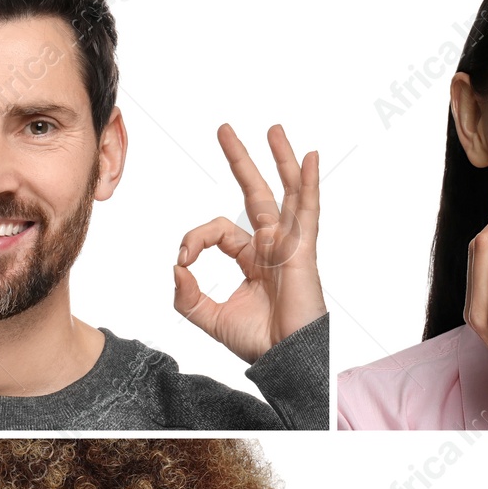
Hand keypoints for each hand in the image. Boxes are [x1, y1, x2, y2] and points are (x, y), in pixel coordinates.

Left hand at [174, 124, 323, 362]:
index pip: (218, 230)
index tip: (183, 260)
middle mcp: (272, 246)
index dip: (195, 238)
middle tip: (224, 130)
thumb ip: (187, 296)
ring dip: (279, 159)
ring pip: (285, 192)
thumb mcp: (208, 319)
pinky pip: (308, 211)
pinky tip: (310, 157)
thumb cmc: (258, 342)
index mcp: (251, 259)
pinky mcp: (303, 251)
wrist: (285, 360)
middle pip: (255, 193)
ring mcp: (290, 245)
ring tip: (271, 129)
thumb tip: (177, 267)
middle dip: (240, 161)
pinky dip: (309, 184)